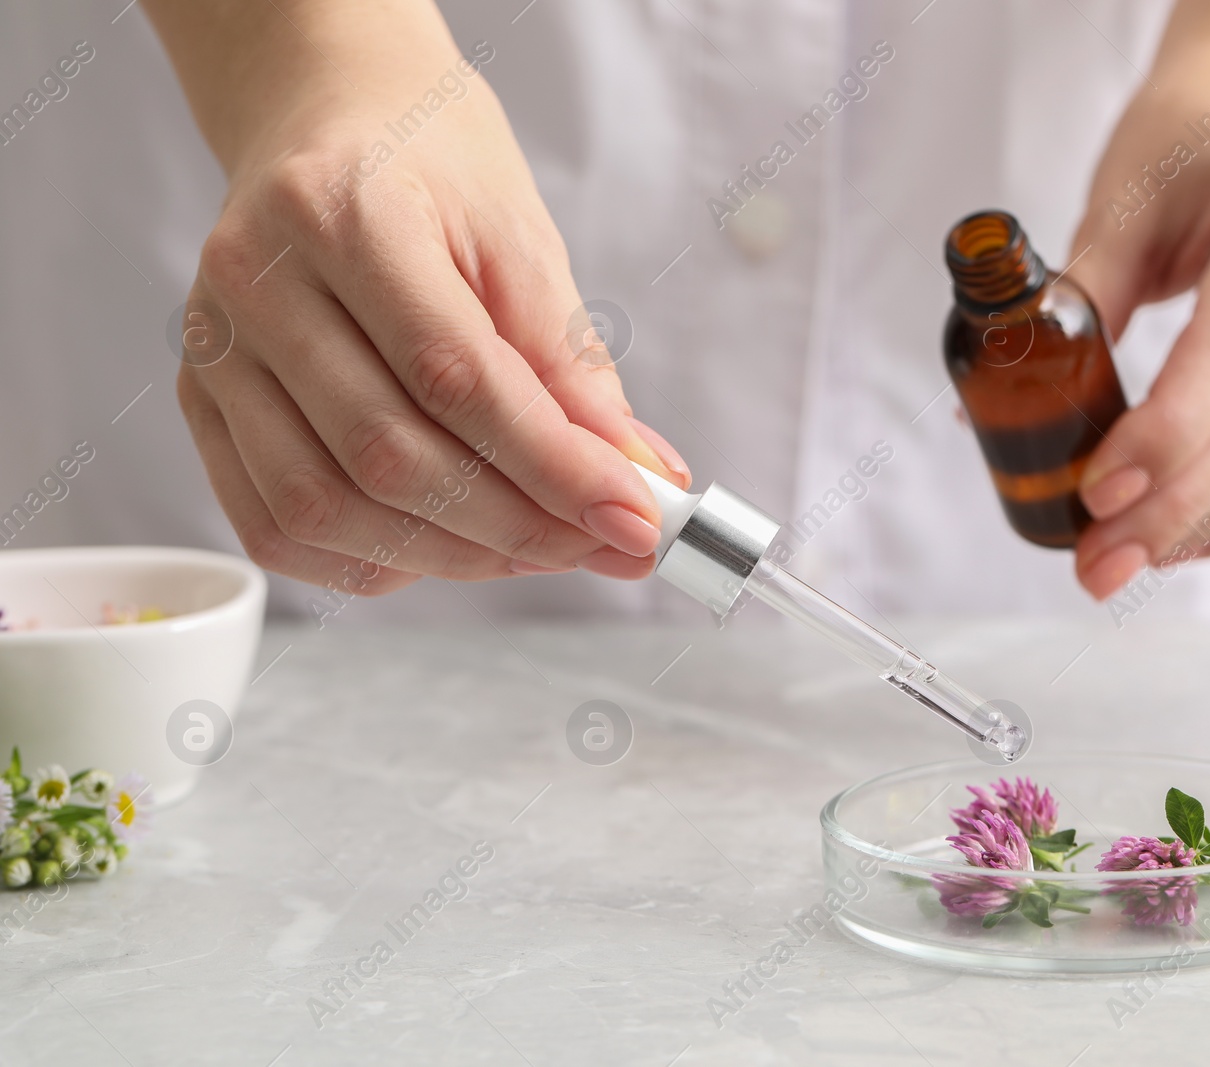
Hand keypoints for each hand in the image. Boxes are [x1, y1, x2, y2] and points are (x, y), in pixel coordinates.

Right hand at [154, 6, 687, 594]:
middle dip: (517, 527)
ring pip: (323, 507)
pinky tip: (444, 547)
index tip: (635, 519)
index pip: (456, 380)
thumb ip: (572, 365)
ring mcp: (214, 348)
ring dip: (450, 557)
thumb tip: (636, 477)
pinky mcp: (200, 399)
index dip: (555, 469)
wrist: (329, 117)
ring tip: (537, 546)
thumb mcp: (521, 240)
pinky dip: (369, 560)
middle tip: (602, 544)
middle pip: (387, 459)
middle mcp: (256, 283)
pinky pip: (271, 524)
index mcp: (344, 215)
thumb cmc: (430, 166)